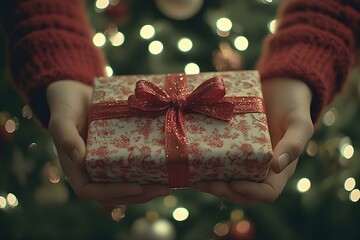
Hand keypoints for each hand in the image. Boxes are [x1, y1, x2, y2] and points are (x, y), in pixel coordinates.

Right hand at [46, 80, 169, 207]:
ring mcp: (106, 162)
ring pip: (125, 183)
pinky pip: (131, 166)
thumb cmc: (65, 104)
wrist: (76, 91)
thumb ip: (65, 135)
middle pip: (113, 193)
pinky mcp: (118, 152)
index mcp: (75, 167)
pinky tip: (166, 166)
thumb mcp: (62, 117)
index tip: (137, 187)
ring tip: (169, 183)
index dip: (113, 193)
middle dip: (139, 195)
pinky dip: (147, 170)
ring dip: (146, 187)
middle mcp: (91, 169)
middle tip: (164, 189)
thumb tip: (77, 159)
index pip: (90, 191)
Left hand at [194, 78, 313, 204]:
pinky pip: (221, 162)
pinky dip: (208, 165)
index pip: (268, 192)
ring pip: (229, 181)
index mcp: (280, 168)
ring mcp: (245, 158)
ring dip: (213, 184)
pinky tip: (192, 161)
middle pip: (243, 193)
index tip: (233, 183)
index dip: (250, 192)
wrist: (280, 88)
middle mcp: (261, 168)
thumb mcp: (299, 122)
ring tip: (194, 178)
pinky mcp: (232, 147)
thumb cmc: (294, 106)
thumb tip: (278, 167)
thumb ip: (294, 143)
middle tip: (205, 183)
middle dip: (225, 192)